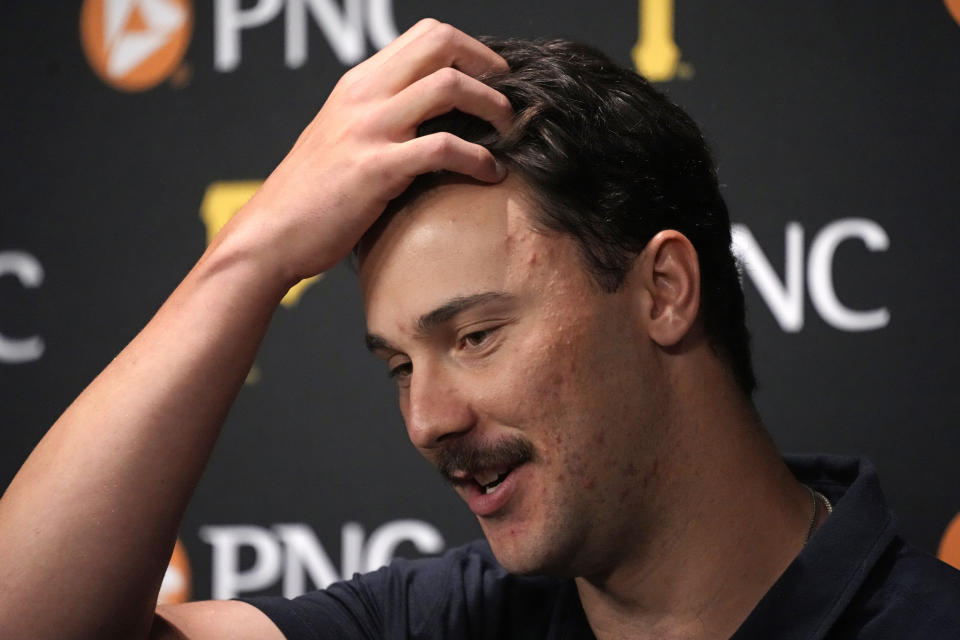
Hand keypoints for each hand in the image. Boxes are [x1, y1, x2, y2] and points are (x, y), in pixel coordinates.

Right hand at [214, 19, 512, 287]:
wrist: (271, 235)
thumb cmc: (311, 197)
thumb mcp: (343, 139)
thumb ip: (380, 120)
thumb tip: (429, 123)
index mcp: (358, 84)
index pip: (426, 35)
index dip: (472, 50)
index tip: (494, 82)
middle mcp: (364, 96)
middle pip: (441, 42)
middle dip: (489, 66)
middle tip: (511, 99)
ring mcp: (369, 129)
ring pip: (449, 86)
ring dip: (493, 107)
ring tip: (510, 132)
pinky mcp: (375, 168)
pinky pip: (443, 148)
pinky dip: (479, 159)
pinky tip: (491, 174)